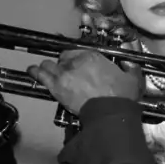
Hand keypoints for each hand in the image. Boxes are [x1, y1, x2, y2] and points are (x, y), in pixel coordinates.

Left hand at [27, 49, 143, 116]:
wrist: (110, 113)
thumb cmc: (121, 96)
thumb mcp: (132, 78)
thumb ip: (130, 68)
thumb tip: (129, 65)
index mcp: (92, 55)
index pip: (77, 50)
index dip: (76, 57)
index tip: (78, 62)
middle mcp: (75, 62)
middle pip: (63, 58)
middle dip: (64, 63)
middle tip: (67, 71)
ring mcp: (63, 74)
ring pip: (50, 65)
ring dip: (49, 67)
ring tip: (47, 69)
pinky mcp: (56, 88)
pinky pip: (41, 76)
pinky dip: (35, 72)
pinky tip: (31, 70)